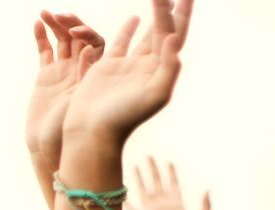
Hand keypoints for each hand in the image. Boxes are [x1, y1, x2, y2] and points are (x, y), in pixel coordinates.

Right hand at [26, 11, 107, 173]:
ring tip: (45, 13)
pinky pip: (45, 51)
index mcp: (95, 74)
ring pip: (61, 40)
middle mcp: (81, 69)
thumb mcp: (86, 101)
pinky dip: (41, 37)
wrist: (52, 148)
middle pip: (78, 37)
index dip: (87, 34)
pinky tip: (36, 24)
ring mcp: (63, 71)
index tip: (75, 33)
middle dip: (70, 23)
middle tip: (59, 15)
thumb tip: (90, 49)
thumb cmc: (74, 132)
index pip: (96, 43)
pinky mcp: (47, 77)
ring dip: (54, 24)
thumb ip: (88, 74)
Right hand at [62, 0, 190, 149]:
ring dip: (156, 15)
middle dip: (170, 9)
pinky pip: (121, 43)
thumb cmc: (123, 118)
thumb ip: (169, 68)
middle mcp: (147, 67)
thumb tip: (175, 39)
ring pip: (147, 34)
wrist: (92, 132)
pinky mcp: (107, 68)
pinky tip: (135, 18)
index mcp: (160, 71)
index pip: (175, 36)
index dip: (182, 15)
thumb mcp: (153, 96)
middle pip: (164, 31)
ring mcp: (128, 67)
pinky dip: (128, 30)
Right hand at [130, 156, 208, 209]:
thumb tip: (207, 189)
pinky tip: (120, 192)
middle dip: (153, 170)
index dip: (170, 173)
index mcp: (177, 206)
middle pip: (156, 184)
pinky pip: (132, 209)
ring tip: (135, 166)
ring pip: (143, 192)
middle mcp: (163, 208)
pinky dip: (126, 201)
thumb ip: (205, 208)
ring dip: (139, 179)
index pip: (173, 185)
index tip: (167, 161)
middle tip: (148, 156)